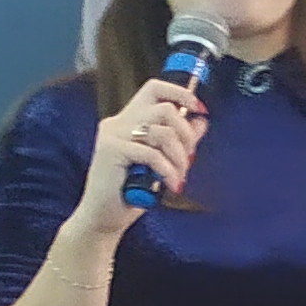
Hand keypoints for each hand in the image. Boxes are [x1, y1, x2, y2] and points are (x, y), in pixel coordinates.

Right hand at [76, 77, 207, 229]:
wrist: (104, 217)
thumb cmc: (132, 191)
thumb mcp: (161, 161)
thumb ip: (179, 139)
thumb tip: (201, 120)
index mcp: (128, 120)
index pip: (154, 88)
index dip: (181, 93)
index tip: (200, 109)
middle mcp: (118, 122)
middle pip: (165, 109)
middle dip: (186, 135)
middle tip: (189, 158)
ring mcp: (112, 135)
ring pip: (163, 132)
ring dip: (180, 157)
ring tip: (179, 176)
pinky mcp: (111, 150)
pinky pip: (152, 154)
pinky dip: (168, 171)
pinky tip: (171, 185)